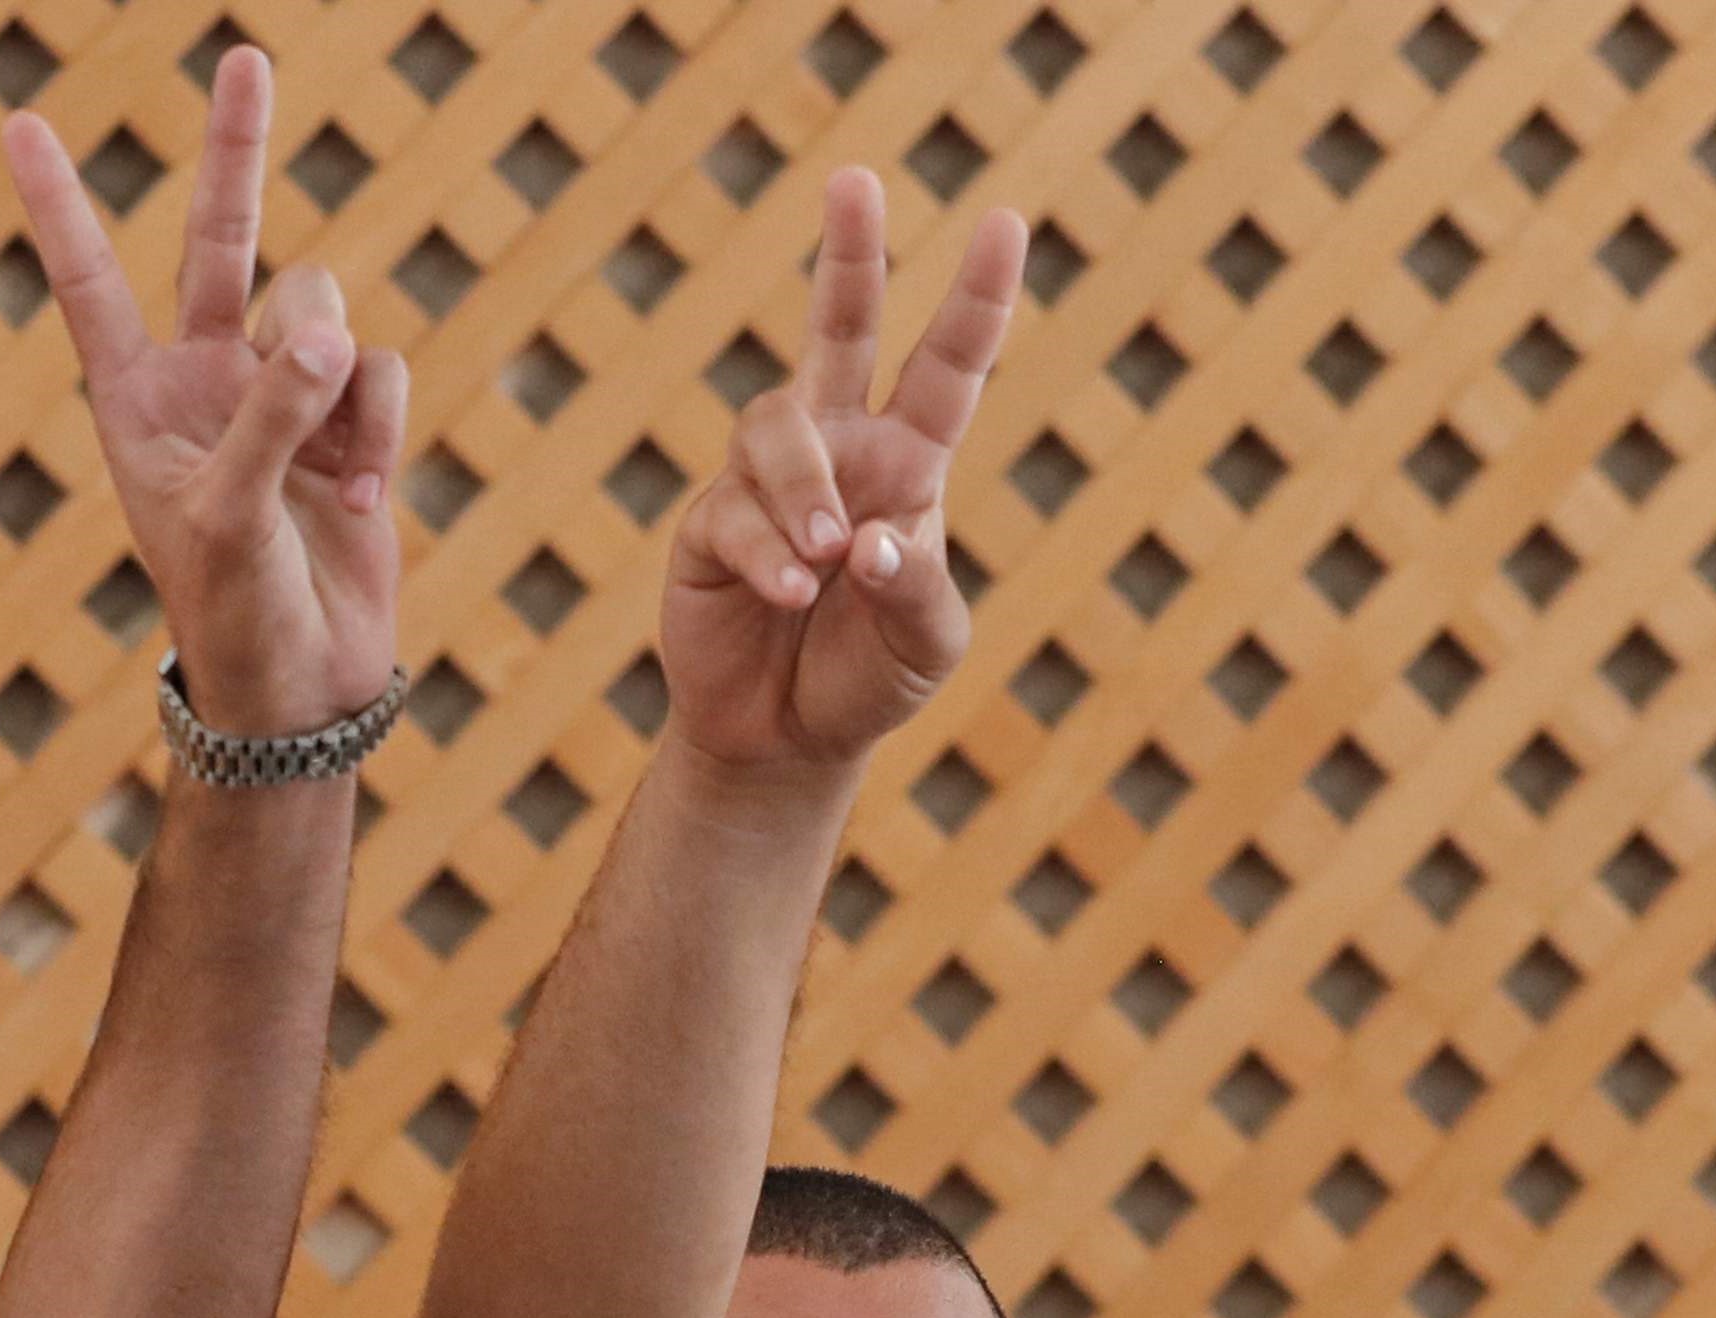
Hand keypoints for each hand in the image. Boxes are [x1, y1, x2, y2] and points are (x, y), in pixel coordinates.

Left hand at [5, 49, 405, 736]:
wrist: (305, 691)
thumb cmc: (236, 615)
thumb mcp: (234, 518)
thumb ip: (273, 415)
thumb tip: (331, 331)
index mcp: (136, 400)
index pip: (90, 283)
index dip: (59, 206)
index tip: (20, 124)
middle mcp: (207, 379)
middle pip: (223, 239)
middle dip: (239, 152)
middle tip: (246, 59)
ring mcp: (284, 396)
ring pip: (325, 311)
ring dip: (339, 382)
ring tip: (336, 469)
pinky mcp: (352, 425)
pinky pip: (382, 373)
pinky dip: (383, 426)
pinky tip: (363, 498)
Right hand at [664, 172, 1025, 773]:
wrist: (787, 739)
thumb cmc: (870, 678)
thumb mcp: (928, 645)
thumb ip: (919, 589)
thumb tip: (872, 540)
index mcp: (910, 464)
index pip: (948, 368)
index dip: (977, 298)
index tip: (1005, 223)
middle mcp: (839, 450)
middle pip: (839, 329)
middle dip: (848, 254)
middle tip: (856, 180)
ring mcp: (769, 481)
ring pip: (777, 429)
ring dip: (807, 492)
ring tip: (828, 561)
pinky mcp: (710, 523)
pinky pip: (734, 511)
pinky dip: (769, 553)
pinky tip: (791, 596)